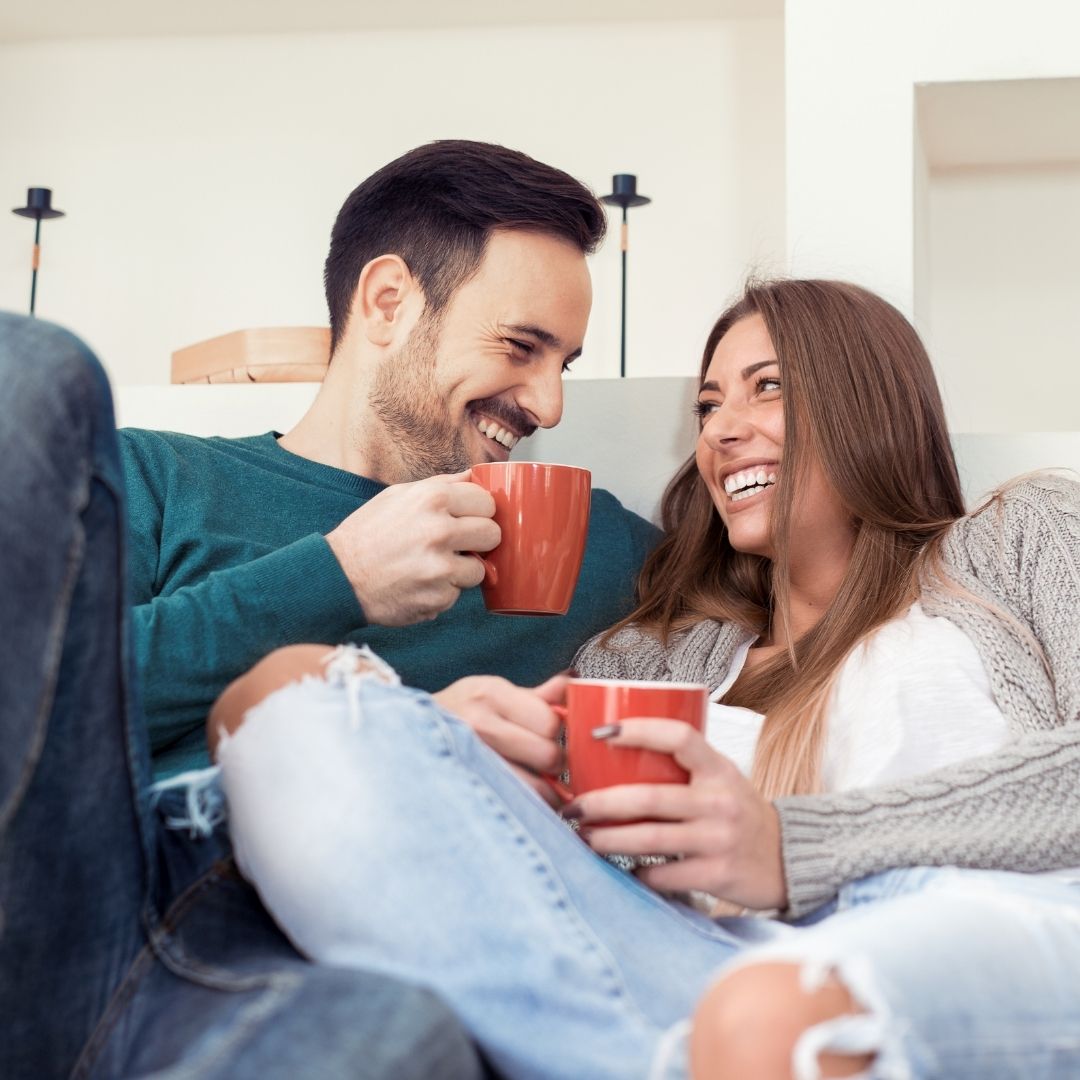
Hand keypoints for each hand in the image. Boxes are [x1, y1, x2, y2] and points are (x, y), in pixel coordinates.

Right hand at [326, 471, 499, 625]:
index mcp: (432, 499)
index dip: (479, 513)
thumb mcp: (397, 496)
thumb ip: (440, 485)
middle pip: (493, 534)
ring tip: (432, 566)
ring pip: (479, 569)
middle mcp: (439, 530)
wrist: (337, 577)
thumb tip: (474, 475)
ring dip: (461, 571)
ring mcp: (440, 567)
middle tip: (459, 545)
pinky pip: (457, 594)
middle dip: (479, 541)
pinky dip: (442, 592)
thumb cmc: (368, 533)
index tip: (469, 520)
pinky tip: (419, 584)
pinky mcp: (437, 597)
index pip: (488, 503)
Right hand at [434, 671, 568, 805]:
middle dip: (555, 764)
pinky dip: (527, 809)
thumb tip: (574, 684)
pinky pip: (516, 806)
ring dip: (545, 793)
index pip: (551, 721)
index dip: (557, 733)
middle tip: (546, 764)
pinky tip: (521, 801)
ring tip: (538, 786)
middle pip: (548, 754)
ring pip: (536, 789)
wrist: (405, 735)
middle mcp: (478, 723)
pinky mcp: (465, 788)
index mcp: (491, 693)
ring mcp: (470, 758)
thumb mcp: (491, 693)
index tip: (551, 738)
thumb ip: (536, 695)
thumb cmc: (457, 714)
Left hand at [565, 720, 787, 910]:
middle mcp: (720, 801)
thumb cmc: (740, 813)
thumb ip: (684, 766)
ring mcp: (720, 839)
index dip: (638, 730)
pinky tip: (626, 870)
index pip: (678, 736)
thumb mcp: (721, 778)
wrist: (789, 860)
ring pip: (650, 838)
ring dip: (608, 839)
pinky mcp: (718, 875)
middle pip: (649, 797)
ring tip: (585, 837)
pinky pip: (664, 875)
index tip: (600, 732)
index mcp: (718, 769)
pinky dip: (640, 873)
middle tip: (573, 807)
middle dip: (602, 802)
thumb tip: (615, 753)